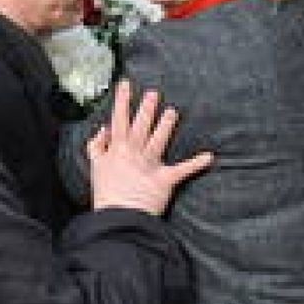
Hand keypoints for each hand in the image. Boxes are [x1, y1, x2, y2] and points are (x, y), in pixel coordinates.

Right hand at [87, 82, 211, 214]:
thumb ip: (97, 146)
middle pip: (141, 126)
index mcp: (116, 149)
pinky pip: (182, 170)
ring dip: (166, 125)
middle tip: (154, 93)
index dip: (123, 101)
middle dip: (147, 108)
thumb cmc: (106, 195)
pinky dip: (196, 163)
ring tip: (172, 111)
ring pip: (159, 140)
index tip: (126, 85)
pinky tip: (209, 156)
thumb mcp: (95, 167)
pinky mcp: (165, 179)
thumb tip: (103, 129)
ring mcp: (150, 165)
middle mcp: (133, 153)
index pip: (119, 120)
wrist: (118, 217)